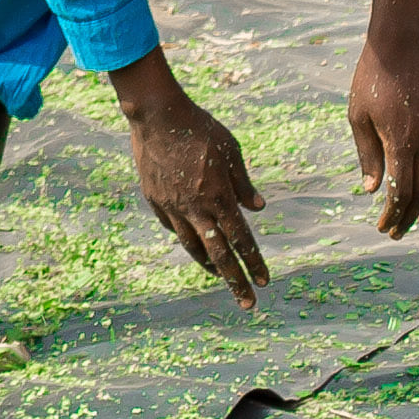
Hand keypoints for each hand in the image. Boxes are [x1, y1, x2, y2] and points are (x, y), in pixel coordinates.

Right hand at [111, 53, 269, 299]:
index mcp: (219, 197)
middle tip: (247, 305)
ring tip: (219, 276)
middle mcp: (196, 207)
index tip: (265, 282)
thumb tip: (257, 208)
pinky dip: (185, 236)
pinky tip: (191, 240)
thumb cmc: (200, 128)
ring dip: (208, 264)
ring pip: (192, 246)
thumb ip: (243, 183)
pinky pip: (172, 226)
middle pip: (218, 255)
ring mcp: (172, 205)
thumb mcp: (231, 150)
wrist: (157, 114)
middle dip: (235, 282)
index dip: (254, 262)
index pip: (241, 239)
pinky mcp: (154, 198)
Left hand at [349, 0, 418, 239]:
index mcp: (401, 142)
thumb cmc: (371, 79)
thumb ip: (368, 154)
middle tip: (397, 231)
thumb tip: (373, 190)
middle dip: (408, 215)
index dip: (393, 213)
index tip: (384, 227)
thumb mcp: (358, 116)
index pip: (401, 190)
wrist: (399, 44)